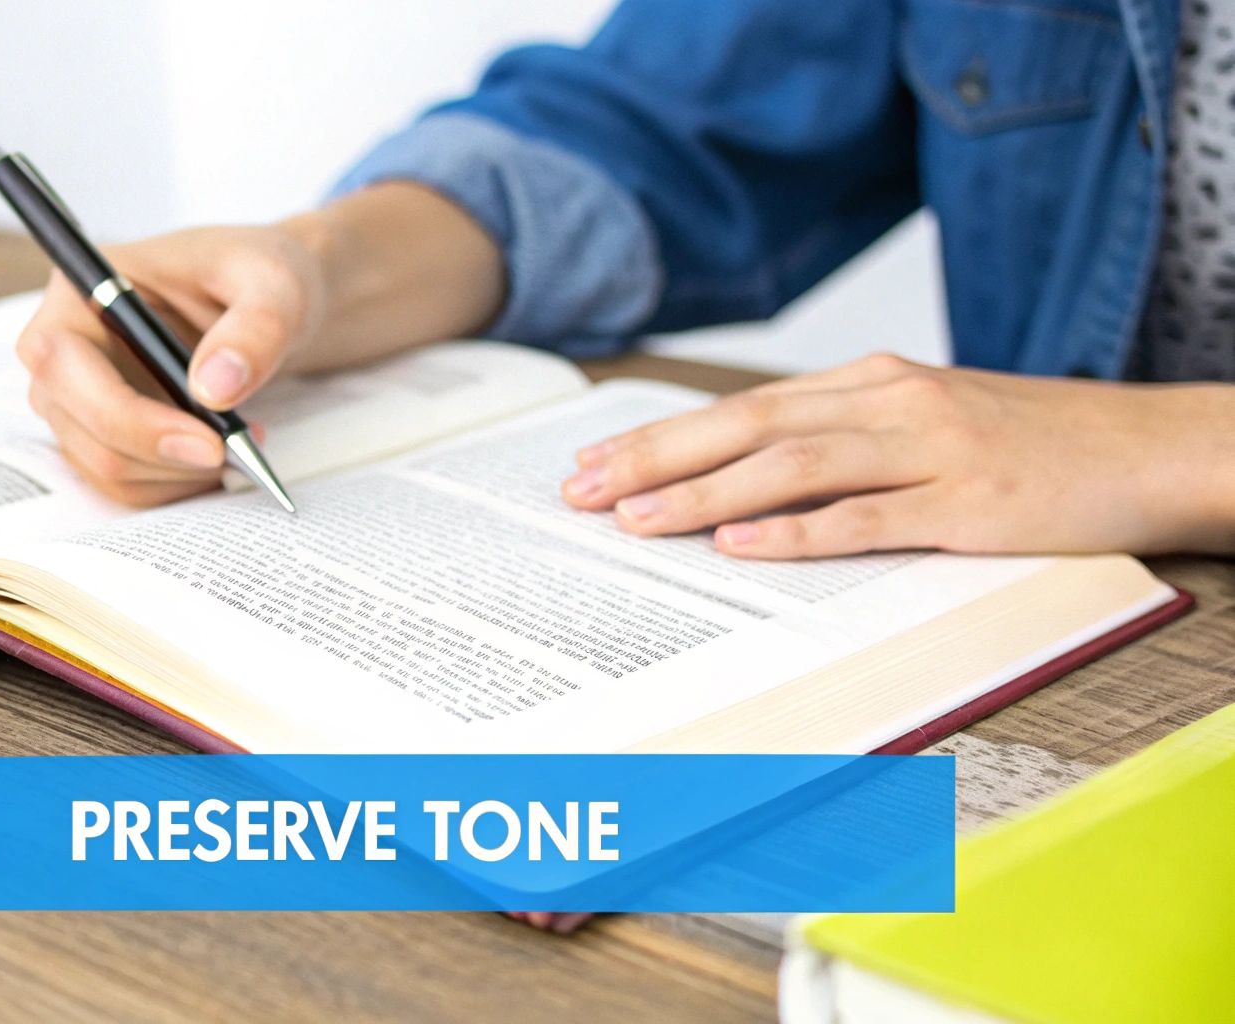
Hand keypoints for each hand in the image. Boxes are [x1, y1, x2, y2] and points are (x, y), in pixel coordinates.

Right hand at [16, 225, 326, 505]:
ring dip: (178, 473)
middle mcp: (66, 348)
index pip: (63, 365)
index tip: (208, 442)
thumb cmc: (258, 276)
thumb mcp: (275, 284)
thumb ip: (255, 328)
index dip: (127, 416)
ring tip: (243, 441)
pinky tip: (223, 452)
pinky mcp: (104, 434)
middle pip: (82, 429)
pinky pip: (127, 483)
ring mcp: (79, 398)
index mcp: (82, 290)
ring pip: (106, 467)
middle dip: (162, 455)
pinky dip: (178, 483)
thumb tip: (213, 389)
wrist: (269, 304)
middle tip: (238, 451)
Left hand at [561, 354, 1234, 557]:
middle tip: (579, 491)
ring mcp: (932, 451)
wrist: (1152, 444)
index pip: (741, 407)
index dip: (661, 435)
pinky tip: (743, 548)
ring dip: (707, 494)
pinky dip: (801, 532)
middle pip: (748, 426)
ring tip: (636, 520)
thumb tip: (748, 480)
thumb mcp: (928, 422)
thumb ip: (845, 440)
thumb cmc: (1032, 443)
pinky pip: (872, 518)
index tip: (592, 460)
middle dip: (655, 459)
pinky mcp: (973, 504)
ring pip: (795, 466)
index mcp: (871, 384)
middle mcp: (890, 404)